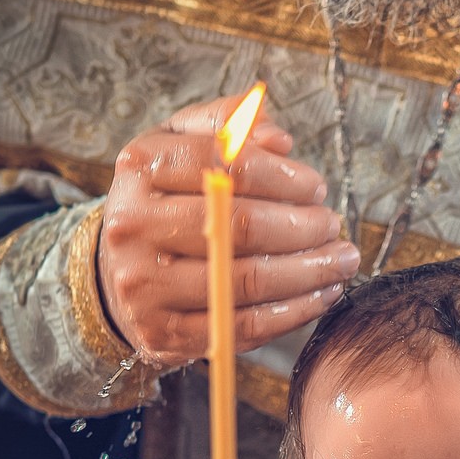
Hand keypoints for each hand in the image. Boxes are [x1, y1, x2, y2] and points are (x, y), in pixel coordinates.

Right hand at [98, 93, 358, 360]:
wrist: (120, 267)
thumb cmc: (168, 198)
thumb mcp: (186, 143)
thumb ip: (230, 126)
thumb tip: (279, 141)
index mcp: (142, 167)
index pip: (228, 166)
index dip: (284, 177)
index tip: (316, 188)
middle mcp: (133, 225)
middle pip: (240, 227)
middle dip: (303, 228)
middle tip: (332, 226)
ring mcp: (143, 285)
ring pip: (246, 280)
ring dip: (308, 273)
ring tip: (340, 261)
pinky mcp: (161, 332)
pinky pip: (241, 326)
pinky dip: (292, 313)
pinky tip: (320, 296)